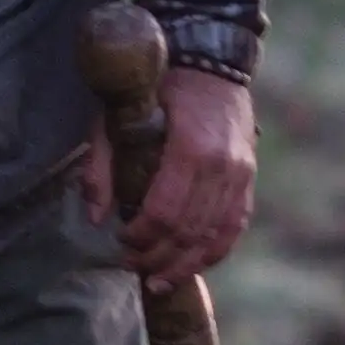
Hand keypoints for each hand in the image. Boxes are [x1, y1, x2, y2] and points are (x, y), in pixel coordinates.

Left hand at [80, 64, 257, 290]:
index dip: (141, 236)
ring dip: (185, 265)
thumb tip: (95, 217)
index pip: (165, 211)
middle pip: (189, 230)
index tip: (121, 241)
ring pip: (215, 235)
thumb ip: (102, 165)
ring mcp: (241, 173)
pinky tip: (193, 267)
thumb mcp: (117, 116)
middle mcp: (223, 165)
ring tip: (159, 282)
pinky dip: (215, 251)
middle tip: (132, 267)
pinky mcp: (249, 177)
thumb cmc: (156, 88)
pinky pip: (235, 225)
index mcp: (191, 148)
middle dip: (158, 256)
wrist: (211, 62)